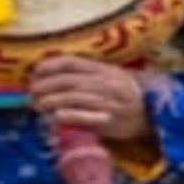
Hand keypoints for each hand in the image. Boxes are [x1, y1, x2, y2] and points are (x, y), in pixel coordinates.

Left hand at [29, 54, 152, 141]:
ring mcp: (108, 102)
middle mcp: (105, 83)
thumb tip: (50, 73)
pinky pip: (87, 117)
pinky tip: (56, 116)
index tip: (34, 72)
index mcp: (103, 69)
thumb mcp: (107, 76)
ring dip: (52, 101)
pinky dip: (70, 115)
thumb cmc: (122, 94)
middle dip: (46, 85)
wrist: (151, 114)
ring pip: (75, 98)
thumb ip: (84, 74)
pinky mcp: (110, 121)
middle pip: (69, 81)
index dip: (50, 66)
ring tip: (38, 104)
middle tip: (31, 92)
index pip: (71, 62)